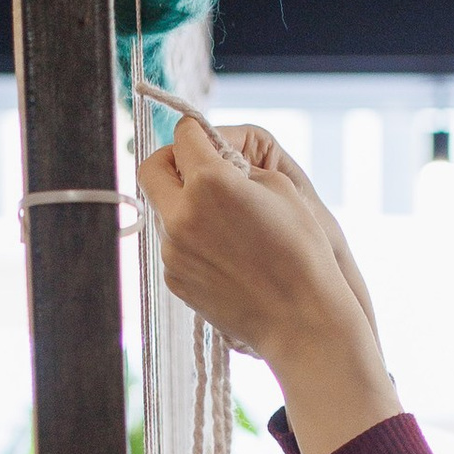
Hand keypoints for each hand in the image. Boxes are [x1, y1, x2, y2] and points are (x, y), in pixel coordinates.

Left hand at [136, 114, 397, 453]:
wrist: (301, 319)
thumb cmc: (301, 250)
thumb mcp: (278, 187)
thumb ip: (234, 165)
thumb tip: (209, 158)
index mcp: (209, 182)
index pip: (183, 135)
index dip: (197, 134)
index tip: (206, 142)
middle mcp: (181, 214)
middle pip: (152, 169)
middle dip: (172, 162)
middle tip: (195, 169)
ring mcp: (172, 251)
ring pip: (162, 209)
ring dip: (183, 204)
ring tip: (224, 222)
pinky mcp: (174, 279)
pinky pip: (172, 244)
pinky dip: (190, 239)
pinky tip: (225, 254)